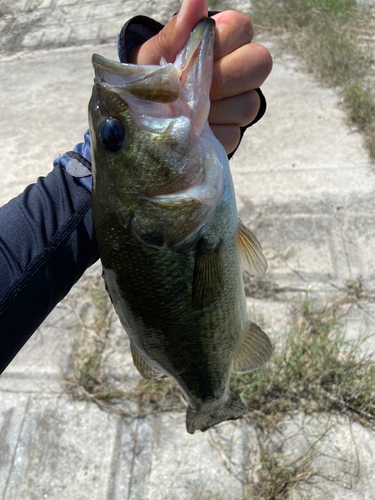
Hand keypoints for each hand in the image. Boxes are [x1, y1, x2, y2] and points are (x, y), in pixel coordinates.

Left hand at [129, 0, 271, 154]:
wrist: (145, 111)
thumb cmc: (155, 74)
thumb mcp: (158, 53)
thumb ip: (178, 31)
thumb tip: (195, 0)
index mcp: (226, 40)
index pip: (243, 28)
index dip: (221, 41)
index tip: (195, 53)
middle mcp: (241, 70)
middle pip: (259, 64)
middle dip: (223, 77)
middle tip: (194, 86)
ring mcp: (240, 103)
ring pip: (248, 104)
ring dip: (214, 109)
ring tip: (186, 110)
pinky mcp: (232, 133)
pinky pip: (233, 134)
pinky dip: (209, 133)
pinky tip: (190, 128)